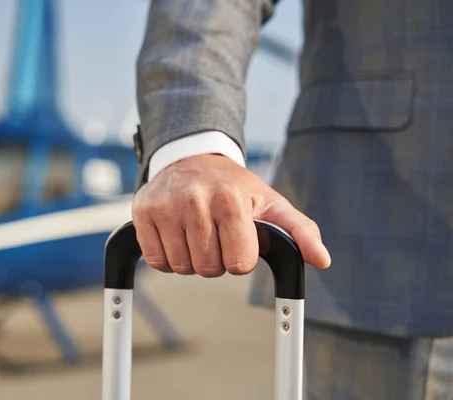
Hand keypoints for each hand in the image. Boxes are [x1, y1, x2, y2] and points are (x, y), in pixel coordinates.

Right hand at [132, 154, 330, 277]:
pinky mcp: (142, 213)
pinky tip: (176, 235)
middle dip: (216, 260)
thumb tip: (321, 260)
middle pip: (209, 269)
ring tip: (196, 233)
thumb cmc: (234, 187)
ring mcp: (165, 207)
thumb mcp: (272, 203)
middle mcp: (194, 201)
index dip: (240, 258)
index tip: (237, 238)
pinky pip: (157, 261)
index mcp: (230, 200)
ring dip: (192, 259)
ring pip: (182, 267)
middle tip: (215, 234)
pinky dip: (168, 257)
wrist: (191, 158)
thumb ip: (300, 231)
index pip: (239, 264)